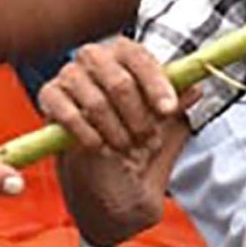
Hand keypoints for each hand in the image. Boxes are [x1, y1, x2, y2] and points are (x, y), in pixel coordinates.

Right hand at [42, 37, 186, 238]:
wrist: (111, 190)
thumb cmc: (139, 147)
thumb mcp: (168, 128)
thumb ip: (178, 105)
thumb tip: (196, 87)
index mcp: (126, 56)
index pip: (140, 58)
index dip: (156, 84)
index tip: (168, 110)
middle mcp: (96, 58)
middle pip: (118, 79)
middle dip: (137, 114)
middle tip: (147, 139)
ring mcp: (69, 76)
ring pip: (94, 99)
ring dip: (115, 130)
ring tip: (125, 148)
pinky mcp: (49, 98)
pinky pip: (65, 111)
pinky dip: (86, 133)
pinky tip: (99, 148)